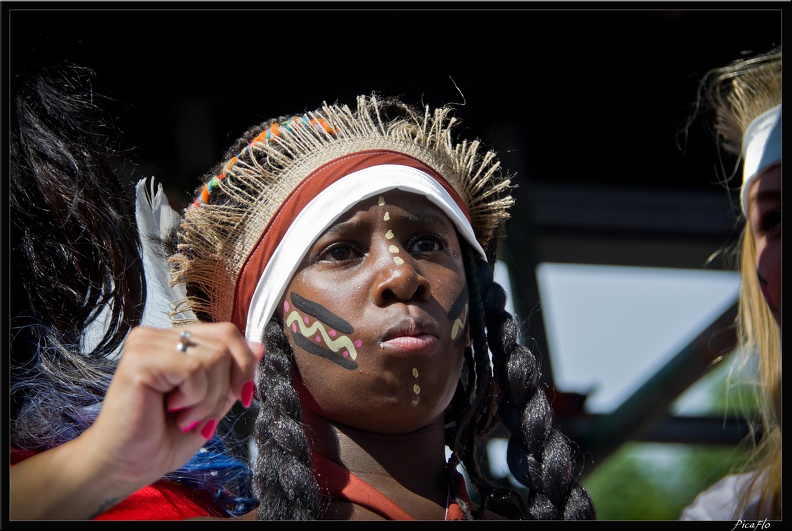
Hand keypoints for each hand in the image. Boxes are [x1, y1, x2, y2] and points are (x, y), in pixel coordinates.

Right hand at [82, 322, 263, 496]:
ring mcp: (146, 343)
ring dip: (207, 400)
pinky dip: (194, 398)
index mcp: (175, 341)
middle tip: (199, 416)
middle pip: (225, 343)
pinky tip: (172, 411)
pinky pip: (194, 369)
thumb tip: (259, 345)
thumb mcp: (212, 403)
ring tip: (182, 416)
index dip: (244, 366)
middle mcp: (159, 335)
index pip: (228, 333)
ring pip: (213, 358)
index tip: (244, 398)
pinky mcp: (139, 358)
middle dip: (225, 389)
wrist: (126, 467)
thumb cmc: (162, 438)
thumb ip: (232, 373)